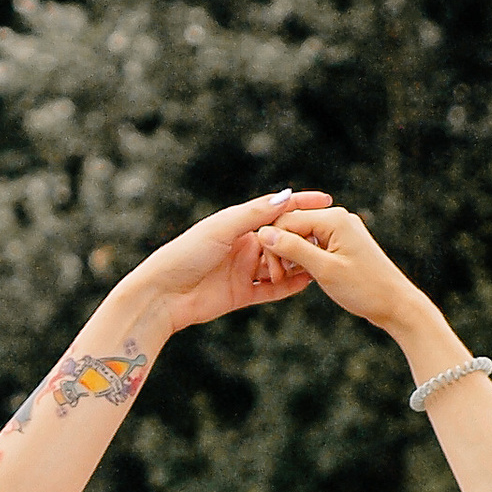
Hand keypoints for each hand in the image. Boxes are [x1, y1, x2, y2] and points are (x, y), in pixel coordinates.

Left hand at [110, 187, 335, 331]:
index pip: (275, 209)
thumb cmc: (185, 254)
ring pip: (279, 265)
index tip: (328, 200)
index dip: (301, 204)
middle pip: (281, 239)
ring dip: (298, 263)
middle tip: (329, 238)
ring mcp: (242, 271)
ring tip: (323, 261)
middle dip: (304, 238)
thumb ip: (254, 214)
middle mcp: (241, 245)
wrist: (162, 295)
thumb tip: (286, 196)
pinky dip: (289, 287)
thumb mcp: (221, 229)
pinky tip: (308, 282)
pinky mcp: (241, 295)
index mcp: (236, 224)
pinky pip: (271, 290)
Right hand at [255, 207, 435, 334]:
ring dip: (290, 257)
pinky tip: (301, 276)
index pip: (286, 221)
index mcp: (333, 219)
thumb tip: (264, 232)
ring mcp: (340, 230)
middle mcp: (337, 218)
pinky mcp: (342, 243)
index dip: (272, 245)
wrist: (395, 303)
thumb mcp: (324, 269)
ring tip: (288, 280)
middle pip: (291, 226)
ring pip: (300, 236)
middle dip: (280, 251)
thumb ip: (293, 248)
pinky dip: (303, 260)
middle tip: (277, 279)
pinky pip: (312, 245)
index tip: (273, 274)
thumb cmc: (363, 288)